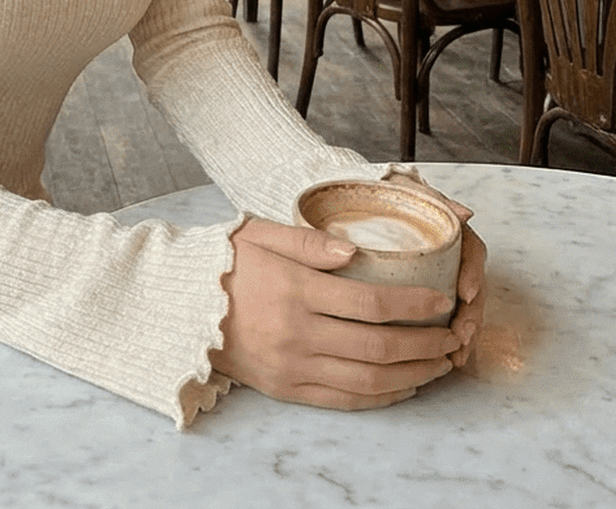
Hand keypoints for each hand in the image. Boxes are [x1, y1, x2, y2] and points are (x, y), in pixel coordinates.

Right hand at [209, 219, 457, 409]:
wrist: (180, 307)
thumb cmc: (225, 262)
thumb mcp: (260, 233)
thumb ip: (308, 241)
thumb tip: (354, 249)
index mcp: (296, 290)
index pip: (371, 302)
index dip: (414, 304)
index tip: (442, 299)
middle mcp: (298, 333)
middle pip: (379, 346)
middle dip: (425, 344)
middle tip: (453, 335)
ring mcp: (294, 366)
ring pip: (369, 379)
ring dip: (413, 374)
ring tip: (440, 363)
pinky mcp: (288, 389)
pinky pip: (346, 400)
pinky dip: (383, 395)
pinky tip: (404, 384)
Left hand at [382, 173, 485, 367]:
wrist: (353, 202)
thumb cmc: (384, 196)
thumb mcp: (404, 190)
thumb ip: (430, 197)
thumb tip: (465, 213)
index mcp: (448, 232)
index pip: (472, 252)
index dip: (474, 273)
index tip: (466, 292)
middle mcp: (448, 258)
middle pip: (472, 289)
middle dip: (472, 315)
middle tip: (461, 334)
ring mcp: (438, 279)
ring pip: (461, 310)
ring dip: (463, 334)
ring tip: (456, 354)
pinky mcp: (424, 298)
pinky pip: (441, 323)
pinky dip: (445, 343)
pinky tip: (443, 360)